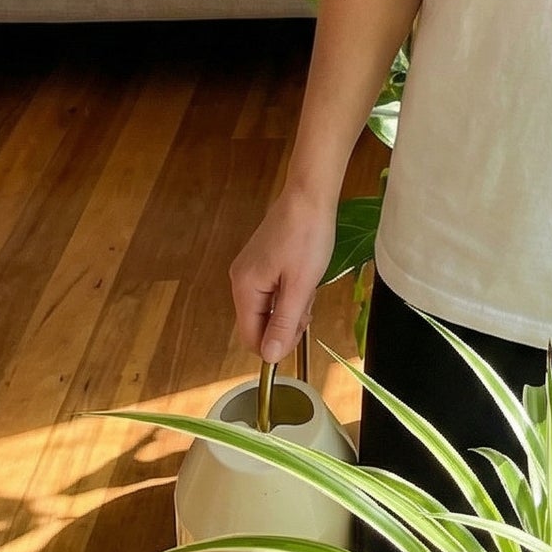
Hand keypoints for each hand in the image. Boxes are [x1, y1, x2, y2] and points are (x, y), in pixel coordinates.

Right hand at [229, 185, 337, 362]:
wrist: (311, 194)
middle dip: (286, 322)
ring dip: (292, 305)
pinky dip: (291, 290)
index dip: (275, 344)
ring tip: (308, 285)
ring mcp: (251, 268)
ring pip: (269, 307)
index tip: (301, 333)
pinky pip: (274, 290)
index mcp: (245, 287)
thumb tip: (270, 357)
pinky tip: (305, 277)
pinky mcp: (263, 260)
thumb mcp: (300, 286)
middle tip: (308, 305)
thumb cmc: (307, 236)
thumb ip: (284, 323)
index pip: (251, 337)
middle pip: (259, 323)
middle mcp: (241, 279)